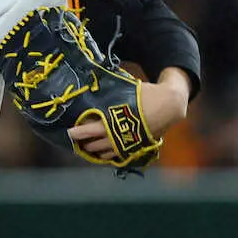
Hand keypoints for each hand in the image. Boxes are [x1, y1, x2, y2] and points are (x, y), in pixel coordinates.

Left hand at [67, 69, 189, 160]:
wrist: (168, 106)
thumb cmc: (145, 94)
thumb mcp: (124, 90)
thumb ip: (108, 91)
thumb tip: (92, 80)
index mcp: (112, 120)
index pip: (88, 129)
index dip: (77, 131)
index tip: (69, 132)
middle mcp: (116, 135)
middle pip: (92, 144)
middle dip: (83, 141)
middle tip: (76, 137)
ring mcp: (125, 145)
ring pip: (101, 152)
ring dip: (92, 149)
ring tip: (86, 144)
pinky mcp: (132, 149)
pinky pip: (113, 156)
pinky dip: (105, 154)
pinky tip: (100, 150)